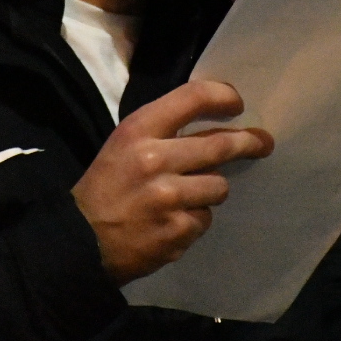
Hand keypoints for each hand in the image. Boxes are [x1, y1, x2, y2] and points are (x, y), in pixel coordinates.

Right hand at [72, 79, 273, 283]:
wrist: (78, 243)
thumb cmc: (102, 189)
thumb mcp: (122, 146)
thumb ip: (161, 135)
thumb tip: (212, 128)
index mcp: (138, 131)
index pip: (192, 98)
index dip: (222, 96)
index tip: (237, 104)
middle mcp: (157, 160)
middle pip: (220, 144)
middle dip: (248, 142)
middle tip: (263, 143)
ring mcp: (170, 198)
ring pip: (218, 187)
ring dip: (209, 192)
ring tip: (186, 198)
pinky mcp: (178, 231)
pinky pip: (204, 219)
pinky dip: (193, 221)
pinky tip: (170, 224)